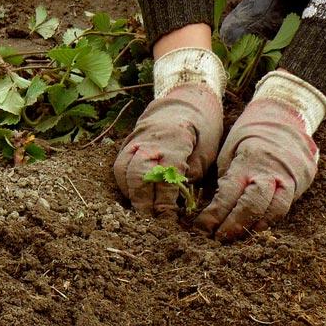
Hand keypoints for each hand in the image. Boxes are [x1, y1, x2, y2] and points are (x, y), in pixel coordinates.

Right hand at [114, 84, 223, 215]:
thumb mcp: (205, 152)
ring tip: (140, 212)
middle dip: (143, 202)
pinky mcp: (126, 147)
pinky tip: (134, 197)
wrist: (183, 103)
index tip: (168, 218)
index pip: (164, 177)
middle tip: (150, 222)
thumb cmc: (200, 130)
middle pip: (138, 176)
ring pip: (123, 173)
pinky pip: (119, 169)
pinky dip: (125, 185)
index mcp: (173, 141)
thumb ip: (189, 176)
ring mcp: (134, 143)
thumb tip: (175, 202)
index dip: (165, 201)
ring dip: (131, 195)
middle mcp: (149, 142)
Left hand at [195, 97, 317, 239]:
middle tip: (218, 239)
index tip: (202, 228)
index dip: (215, 214)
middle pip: (254, 205)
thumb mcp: (229, 150)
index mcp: (248, 161)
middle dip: (234, 225)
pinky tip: (255, 227)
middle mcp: (272, 170)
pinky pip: (287, 205)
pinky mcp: (303, 180)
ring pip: (276, 210)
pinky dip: (270, 219)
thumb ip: (225, 178)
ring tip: (236, 238)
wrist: (286, 116)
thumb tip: (210, 209)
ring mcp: (291, 176)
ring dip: (254, 227)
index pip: (229, 194)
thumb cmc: (249, 136)